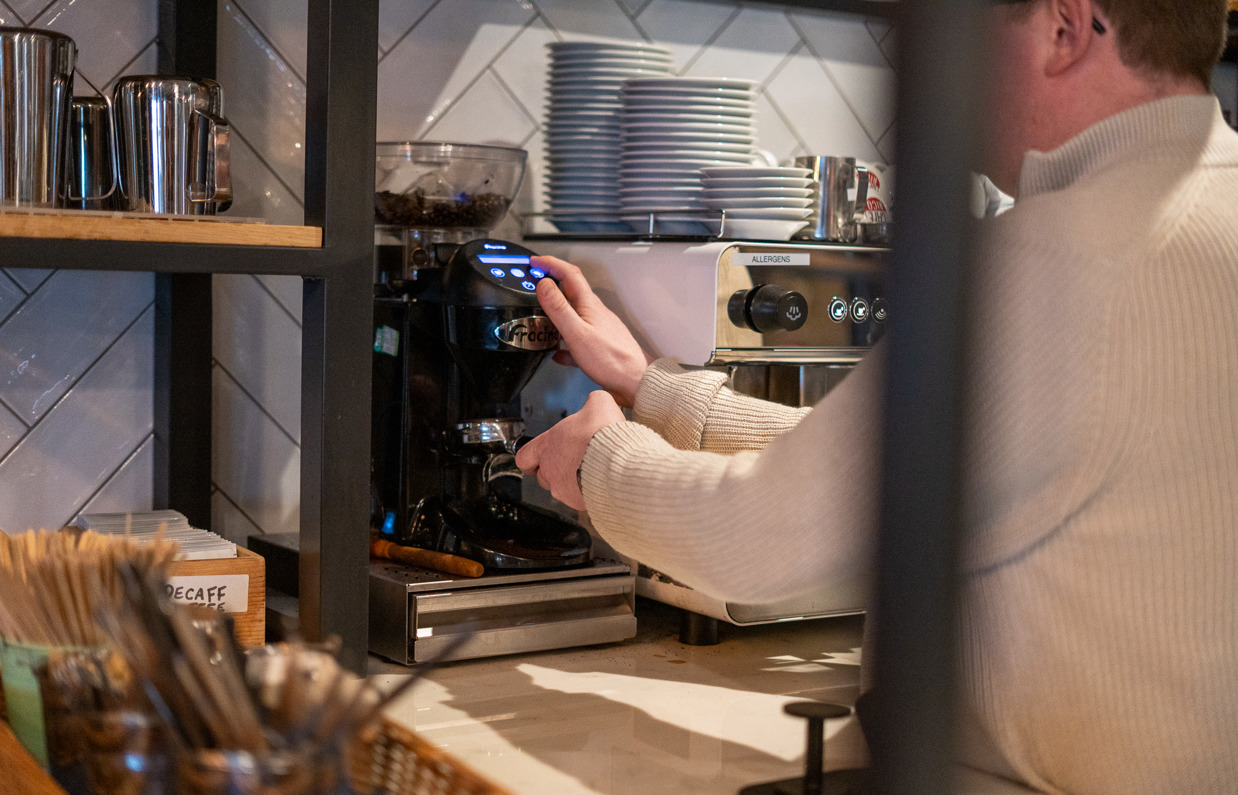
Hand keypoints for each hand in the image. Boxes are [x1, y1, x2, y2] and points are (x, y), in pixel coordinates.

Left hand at [515, 391, 624, 510]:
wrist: (619, 462)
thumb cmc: (603, 436)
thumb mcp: (599, 404)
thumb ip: (592, 402)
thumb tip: (597, 402)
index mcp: (547, 446)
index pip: (524, 457)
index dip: (530, 458)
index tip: (534, 458)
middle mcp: (551, 470)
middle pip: (543, 476)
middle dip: (556, 470)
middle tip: (573, 461)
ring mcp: (564, 489)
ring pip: (562, 489)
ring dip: (573, 481)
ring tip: (590, 470)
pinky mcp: (581, 502)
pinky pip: (581, 498)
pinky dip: (589, 491)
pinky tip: (601, 480)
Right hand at [531, 255, 652, 406]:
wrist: (636, 384)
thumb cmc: (612, 360)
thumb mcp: (578, 332)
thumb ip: (559, 308)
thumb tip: (544, 284)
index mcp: (589, 305)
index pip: (569, 274)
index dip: (550, 264)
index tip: (534, 262)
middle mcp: (595, 313)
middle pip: (570, 291)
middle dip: (551, 284)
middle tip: (534, 284)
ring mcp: (598, 329)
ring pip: (573, 315)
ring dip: (555, 312)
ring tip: (540, 317)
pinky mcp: (599, 346)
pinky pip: (576, 340)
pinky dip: (563, 343)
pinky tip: (558, 353)